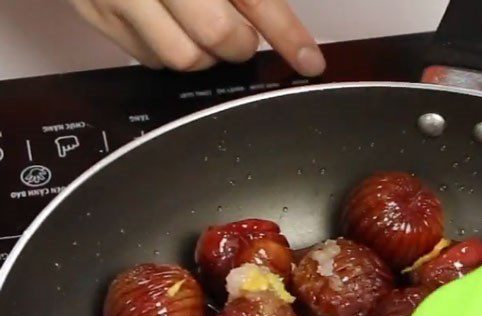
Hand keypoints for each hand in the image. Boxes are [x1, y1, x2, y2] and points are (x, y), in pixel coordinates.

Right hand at [67, 0, 325, 75]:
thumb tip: (278, 21)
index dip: (286, 32)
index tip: (310, 60)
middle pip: (216, 36)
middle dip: (239, 43)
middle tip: (241, 35)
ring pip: (183, 58)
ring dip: (205, 53)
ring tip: (201, 23)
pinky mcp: (95, 14)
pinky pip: (150, 59)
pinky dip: (170, 49)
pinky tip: (170, 23)